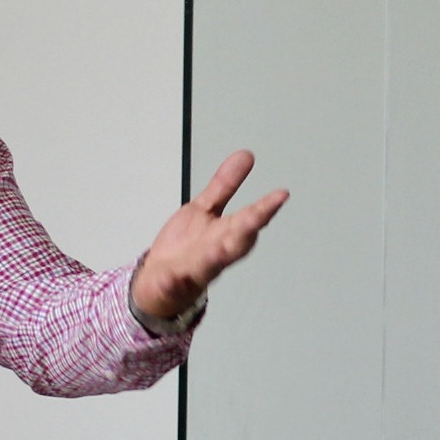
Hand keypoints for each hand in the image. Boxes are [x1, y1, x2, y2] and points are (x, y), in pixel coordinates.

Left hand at [131, 149, 290, 323]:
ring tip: (218, 250)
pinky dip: (172, 282)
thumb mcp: (205, 209)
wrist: (159, 279)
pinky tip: (170, 277)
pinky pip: (172, 284)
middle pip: (235, 243)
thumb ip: (225, 185)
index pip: (248, 220)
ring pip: (209, 264)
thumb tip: (246, 155)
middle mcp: (215, 253)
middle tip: (258, 218)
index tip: (281, 194)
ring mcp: (193, 269)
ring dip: (215, 258)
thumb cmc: (187, 248)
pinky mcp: (170, 283)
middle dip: (246, 231)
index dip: (265, 208)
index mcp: (225, 234)